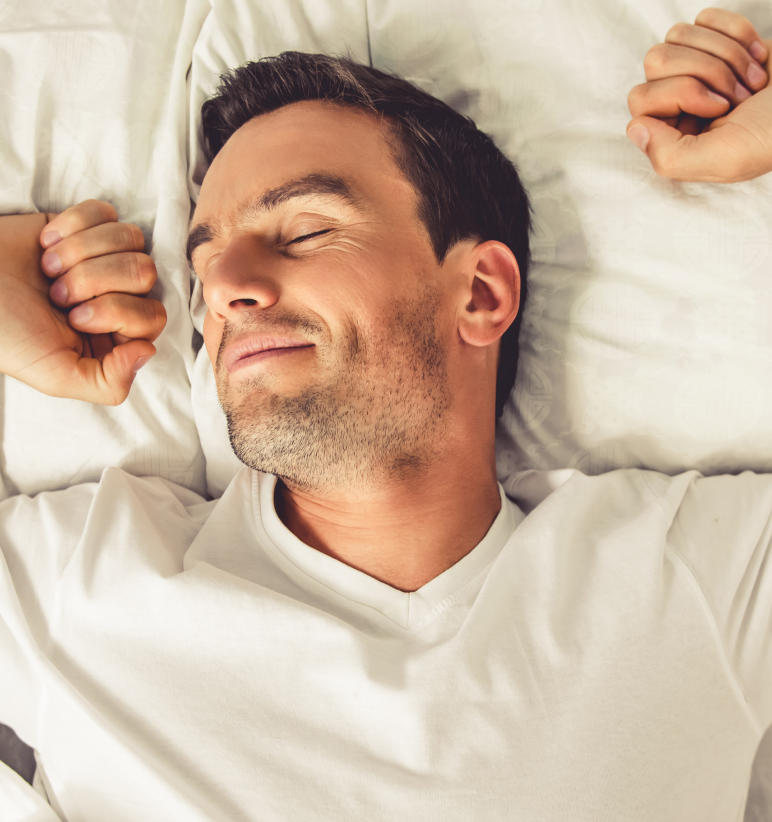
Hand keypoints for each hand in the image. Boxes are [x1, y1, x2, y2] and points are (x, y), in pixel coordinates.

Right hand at [0, 200, 165, 405]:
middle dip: (96, 280)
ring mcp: (103, 258)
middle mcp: (117, 295)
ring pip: (132, 239)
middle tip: (58, 293)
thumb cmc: (7, 335)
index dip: (116, 312)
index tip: (74, 318)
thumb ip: (109, 383)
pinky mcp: (83, 227)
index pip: (153, 315)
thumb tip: (147, 351)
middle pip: (145, 272)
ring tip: (50, 269)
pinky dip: (73, 225)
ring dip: (83, 252)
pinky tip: (46, 244)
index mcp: (118, 334)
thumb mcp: (58, 376)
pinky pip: (106, 213)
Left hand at [626, 8, 771, 181]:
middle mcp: (676, 103)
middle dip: (706, 70)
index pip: (641, 97)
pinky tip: (757, 59)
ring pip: (677, 35)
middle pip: (655, 60)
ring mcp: (695, 70)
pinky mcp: (718, 42)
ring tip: (752, 81)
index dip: (681, 94)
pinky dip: (737, 33)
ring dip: (725, 53)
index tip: (719, 109)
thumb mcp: (722, 160)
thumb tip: (635, 126)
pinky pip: (704, 19)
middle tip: (738, 94)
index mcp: (669, 135)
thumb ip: (668, 156)